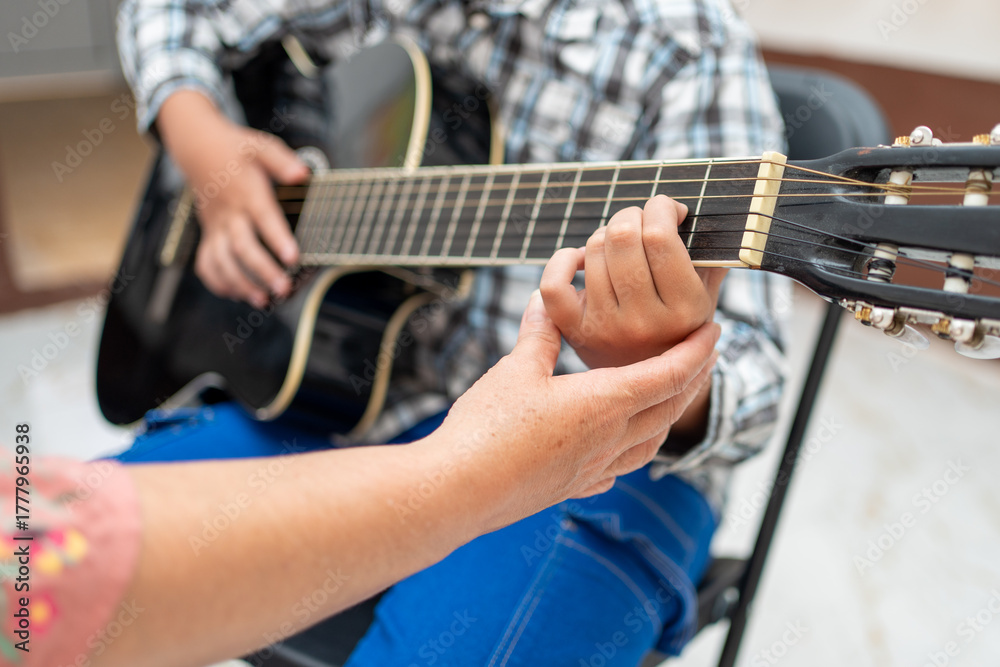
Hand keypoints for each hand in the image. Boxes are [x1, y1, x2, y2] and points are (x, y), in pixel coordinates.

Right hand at [157, 90, 310, 307]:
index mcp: (247, 192)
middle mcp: (229, 213)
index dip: (278, 238)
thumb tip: (303, 174)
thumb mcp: (262, 146)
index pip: (264, 217)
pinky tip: (237, 295)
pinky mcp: (207, 235)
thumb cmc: (238, 150)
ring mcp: (215, 227)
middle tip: (283, 289)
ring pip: (221, 261)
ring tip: (263, 301)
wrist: (199, 149)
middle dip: (262, 271)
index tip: (294, 258)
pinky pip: (206, 263)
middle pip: (241, 247)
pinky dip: (218, 282)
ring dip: (240, 284)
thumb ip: (282, 161)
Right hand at [428, 291, 719, 529]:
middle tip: (705, 357)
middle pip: (669, 409)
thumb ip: (539, 334)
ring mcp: (592, 470)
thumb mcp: (516, 369)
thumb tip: (545, 301)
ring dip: (670, 416)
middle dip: (693, 379)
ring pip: (650, 443)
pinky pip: (619, 469)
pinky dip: (634, 451)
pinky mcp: (571, 488)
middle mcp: (609, 441)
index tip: (715, 330)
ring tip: (673, 398)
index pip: (669, 374)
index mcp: (604, 404)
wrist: (458, 492)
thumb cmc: (488, 429)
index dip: (696, 351)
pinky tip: (621, 449)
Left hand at [540, 195, 726, 368]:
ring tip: (619, 245)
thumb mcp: (707, 295)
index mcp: (684, 310)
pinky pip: (553, 284)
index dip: (660, 207)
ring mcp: (606, 328)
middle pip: (623, 237)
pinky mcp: (576, 332)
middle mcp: (643, 322)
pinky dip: (563, 260)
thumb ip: (707, 257)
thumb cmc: (681, 327)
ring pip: (592, 252)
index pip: (660, 237)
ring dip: (604, 235)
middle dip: (631, 215)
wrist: (653, 384)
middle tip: (641, 222)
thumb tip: (685, 212)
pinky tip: (582, 259)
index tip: (667, 209)